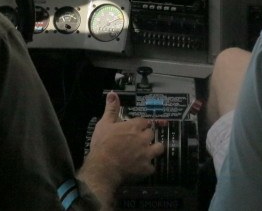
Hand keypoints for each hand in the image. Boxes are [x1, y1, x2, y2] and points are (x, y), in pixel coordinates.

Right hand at [77, 92, 165, 207]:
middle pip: (151, 133)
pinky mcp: (146, 168)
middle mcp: (143, 138)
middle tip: (139, 140)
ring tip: (148, 151)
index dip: (140, 124)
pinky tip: (141, 167)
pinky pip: (152, 167)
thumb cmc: (102, 144)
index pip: (144, 121)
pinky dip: (147, 167)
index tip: (136, 128)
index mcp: (134, 126)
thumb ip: (111, 109)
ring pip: (159, 148)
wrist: (103, 168)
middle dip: (147, 135)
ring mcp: (147, 154)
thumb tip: (113, 93)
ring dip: (155, 149)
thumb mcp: (104, 124)